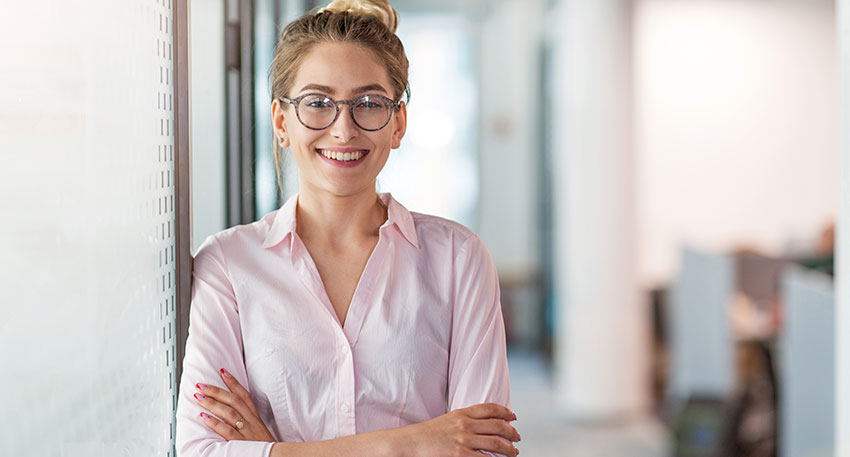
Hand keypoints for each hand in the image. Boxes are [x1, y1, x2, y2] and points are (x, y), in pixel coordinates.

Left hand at [194, 368, 275, 442]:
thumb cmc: (266, 447)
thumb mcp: (260, 430)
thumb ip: (248, 421)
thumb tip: (233, 412)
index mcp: (255, 418)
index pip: (244, 395)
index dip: (233, 382)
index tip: (222, 371)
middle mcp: (251, 422)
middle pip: (234, 401)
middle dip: (217, 390)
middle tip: (202, 384)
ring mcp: (247, 431)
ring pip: (229, 412)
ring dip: (212, 403)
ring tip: (198, 396)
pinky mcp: (241, 443)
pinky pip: (226, 431)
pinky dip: (214, 423)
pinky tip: (203, 416)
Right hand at [399, 403, 519, 456]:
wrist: (410, 443)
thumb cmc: (427, 434)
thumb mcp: (447, 420)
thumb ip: (464, 420)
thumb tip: (482, 425)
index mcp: (461, 413)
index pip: (490, 408)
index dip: (505, 412)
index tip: (513, 417)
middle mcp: (465, 425)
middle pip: (498, 426)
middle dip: (512, 433)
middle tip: (517, 438)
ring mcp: (464, 441)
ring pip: (496, 444)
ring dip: (509, 449)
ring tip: (514, 452)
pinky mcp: (460, 455)